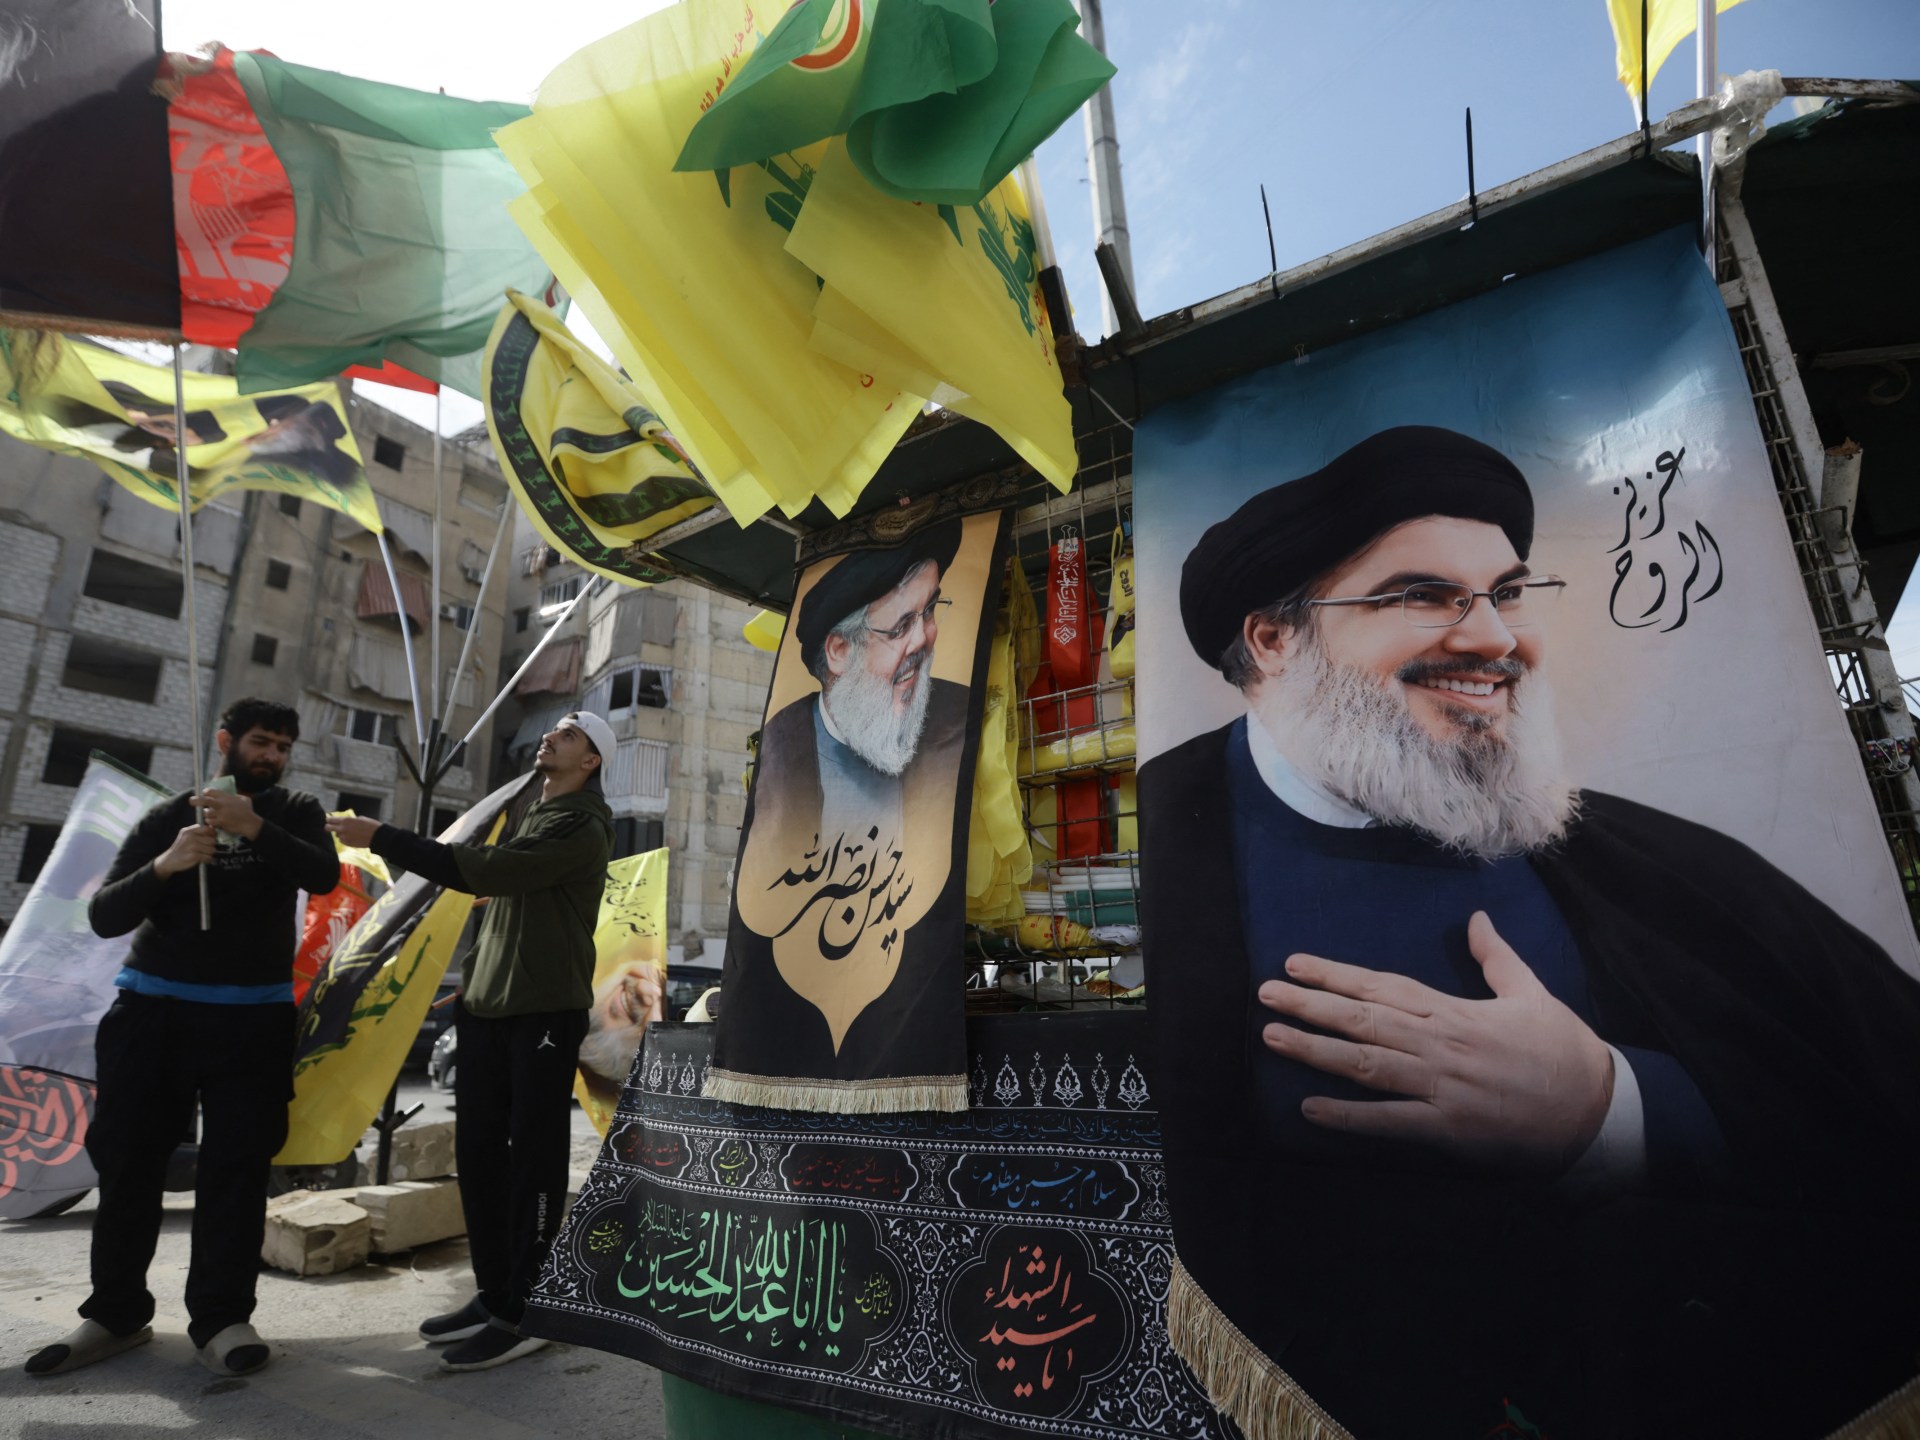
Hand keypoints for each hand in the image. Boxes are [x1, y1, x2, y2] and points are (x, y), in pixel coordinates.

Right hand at [153, 823, 216, 876]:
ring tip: (203, 854)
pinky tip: (203, 859)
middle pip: (212, 840)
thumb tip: (212, 828)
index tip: (210, 838)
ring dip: (209, 853)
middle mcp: (191, 837)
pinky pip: (208, 857)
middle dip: (211, 846)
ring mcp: (192, 847)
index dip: (212, 834)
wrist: (170, 860)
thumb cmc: (181, 848)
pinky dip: (207, 860)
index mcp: (189, 831)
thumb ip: (197, 831)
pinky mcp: (194, 856)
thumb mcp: (185, 835)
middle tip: (206, 849)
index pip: (207, 829)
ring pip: (212, 849)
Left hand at [194, 787, 261, 840]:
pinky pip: (210, 822)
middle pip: (204, 800)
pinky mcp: (220, 822)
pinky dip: (211, 822)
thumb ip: (234, 796)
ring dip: (208, 815)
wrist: (250, 823)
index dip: (206, 792)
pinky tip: (216, 822)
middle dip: (196, 800)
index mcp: (226, 796)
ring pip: (206, 813)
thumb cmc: (248, 811)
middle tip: (191, 801)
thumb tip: (229, 794)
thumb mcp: (243, 799)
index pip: (211, 791)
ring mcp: (220, 813)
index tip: (205, 794)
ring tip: (213, 816)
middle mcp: (221, 804)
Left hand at [326, 814, 381, 848]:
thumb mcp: (360, 818)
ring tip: (350, 832)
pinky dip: (345, 838)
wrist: (377, 836)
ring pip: (336, 835)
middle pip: (328, 828)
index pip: (330, 820)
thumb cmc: (370, 825)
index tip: (329, 820)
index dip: (329, 820)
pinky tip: (353, 837)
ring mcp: (344, 837)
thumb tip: (344, 822)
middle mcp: (342, 829)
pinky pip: (342, 840)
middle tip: (332, 827)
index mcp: (346, 820)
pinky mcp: (347, 843)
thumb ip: (350, 820)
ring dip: (340, 833)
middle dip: (329, 827)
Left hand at [1258, 910, 1614, 1172]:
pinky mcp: (1448, 1129)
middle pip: (1363, 1019)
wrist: (1600, 1111)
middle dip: (1311, 1004)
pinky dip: (1349, 1116)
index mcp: (1454, 1012)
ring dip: (1316, 1051)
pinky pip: (1389, 1121)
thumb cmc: (1564, 1052)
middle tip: (1264, 993)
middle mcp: (1440, 1045)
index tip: (1295, 964)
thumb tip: (1478, 918)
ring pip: (1366, 1065)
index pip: (1383, 986)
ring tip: (1272, 1037)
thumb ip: (1497, 958)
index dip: (1336, 973)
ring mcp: (1441, 1087)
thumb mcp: (1532, 994)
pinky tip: (1310, 1109)